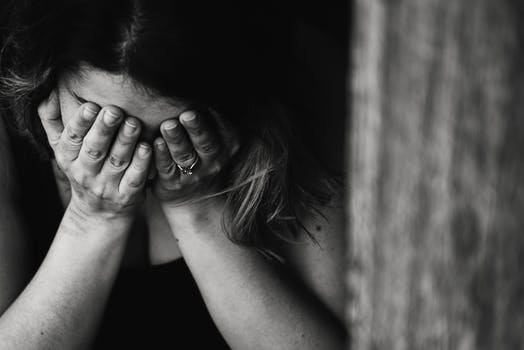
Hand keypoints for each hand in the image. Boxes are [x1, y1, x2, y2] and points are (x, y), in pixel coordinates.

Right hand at [38, 91, 150, 219]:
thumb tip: (45, 92)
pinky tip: (147, 147)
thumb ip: (52, 121)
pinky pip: (134, 178)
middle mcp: (85, 173)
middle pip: (94, 149)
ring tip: (134, 123)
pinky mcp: (127, 196)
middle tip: (115, 111)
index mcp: (68, 158)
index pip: (72, 138)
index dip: (80, 122)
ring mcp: (107, 186)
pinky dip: (141, 163)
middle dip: (104, 129)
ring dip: (126, 141)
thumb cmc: (82, 169)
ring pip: (116, 162)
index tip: (91, 106)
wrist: (99, 213)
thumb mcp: (62, 149)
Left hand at [152, 108, 238, 206]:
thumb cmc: (204, 153)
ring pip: (185, 156)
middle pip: (206, 143)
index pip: (223, 127)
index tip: (202, 102)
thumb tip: (203, 77)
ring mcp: (195, 174)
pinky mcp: (173, 183)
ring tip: (167, 126)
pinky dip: (160, 156)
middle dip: (196, 128)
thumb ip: (213, 115)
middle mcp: (214, 160)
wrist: (196, 195)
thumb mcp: (218, 136)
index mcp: (228, 144)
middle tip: (187, 114)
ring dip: (176, 140)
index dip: (212, 116)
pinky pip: (166, 169)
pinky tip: (153, 144)